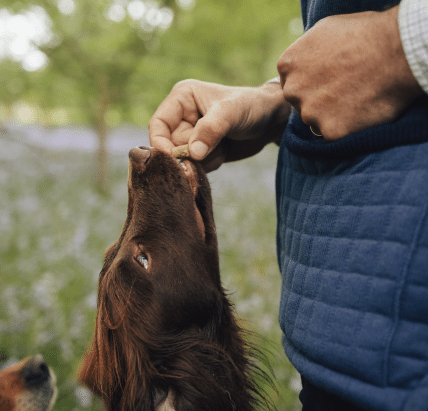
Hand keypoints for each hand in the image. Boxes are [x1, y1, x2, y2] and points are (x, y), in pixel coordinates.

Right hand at [149, 80, 289, 170]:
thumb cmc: (252, 107)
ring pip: (184, 158)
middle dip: (191, 153)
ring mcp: (192, 135)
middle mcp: (182, 116)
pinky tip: (224, 151)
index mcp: (182, 98)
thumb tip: (192, 154)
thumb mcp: (231, 113)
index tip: (175, 159)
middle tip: (215, 146)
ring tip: (223, 145)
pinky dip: (210, 164)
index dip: (161, 144)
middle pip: (170, 145)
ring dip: (204, 159)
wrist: (272, 122)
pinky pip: (196, 166)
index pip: (158, 125)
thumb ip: (210, 130)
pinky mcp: (202, 150)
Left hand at [277, 6, 423, 139]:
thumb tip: (303, 65)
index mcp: (288, 65)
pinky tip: (360, 111)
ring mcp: (309, 112)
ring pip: (315, 120)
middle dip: (316, 100)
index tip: (329, 79)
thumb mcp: (323, 31)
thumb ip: (305, 53)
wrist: (396, 53)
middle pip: (300, 103)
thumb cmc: (365, 34)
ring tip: (355, 99)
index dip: (311, 82)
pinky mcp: (329, 131)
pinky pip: (334, 133)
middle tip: (342, 91)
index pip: (292, 82)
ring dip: (330, 115)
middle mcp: (292, 90)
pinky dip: (346, 127)